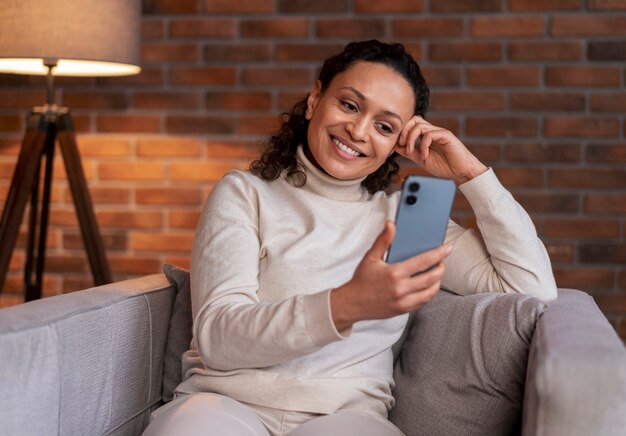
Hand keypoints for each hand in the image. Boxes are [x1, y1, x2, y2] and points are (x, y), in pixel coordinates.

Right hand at [331, 221, 451, 330]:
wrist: (352, 303)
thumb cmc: (361, 280)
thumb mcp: (371, 257)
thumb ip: (383, 240)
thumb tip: (391, 224)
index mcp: (394, 273)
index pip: (423, 262)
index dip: (438, 254)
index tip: (447, 248)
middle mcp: (401, 288)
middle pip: (432, 278)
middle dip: (441, 268)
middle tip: (442, 262)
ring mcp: (403, 301)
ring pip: (430, 292)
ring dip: (437, 282)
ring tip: (436, 274)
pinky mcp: (403, 310)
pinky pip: (423, 302)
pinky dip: (429, 293)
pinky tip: (427, 286)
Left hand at [396, 116, 487, 184]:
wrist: (461, 172)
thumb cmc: (445, 166)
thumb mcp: (422, 160)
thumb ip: (410, 153)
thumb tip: (396, 146)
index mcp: (427, 136)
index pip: (411, 124)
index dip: (402, 132)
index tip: (398, 145)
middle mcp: (433, 131)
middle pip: (414, 119)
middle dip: (404, 131)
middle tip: (402, 145)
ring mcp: (439, 132)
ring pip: (419, 125)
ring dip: (411, 139)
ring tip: (411, 152)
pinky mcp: (446, 135)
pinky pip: (429, 134)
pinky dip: (423, 145)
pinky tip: (425, 156)